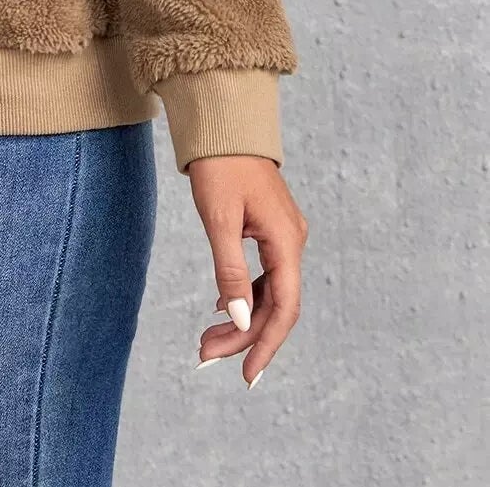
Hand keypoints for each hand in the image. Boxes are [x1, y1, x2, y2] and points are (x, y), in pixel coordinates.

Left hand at [187, 155, 307, 387]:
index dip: (265, 345)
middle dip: (242, 335)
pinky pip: (264, 273)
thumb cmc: (220, 165)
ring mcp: (284, 235)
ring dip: (240, 318)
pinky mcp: (270, 228)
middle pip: (274, 305)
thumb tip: (238, 319)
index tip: (245, 375)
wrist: (224, 122)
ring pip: (268, 291)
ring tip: (207, 339)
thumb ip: (231, 270)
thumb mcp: (219, 218)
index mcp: (287, 241)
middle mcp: (293, 241)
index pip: (283, 309)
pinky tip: (222, 306)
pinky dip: (243, 293)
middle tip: (204, 353)